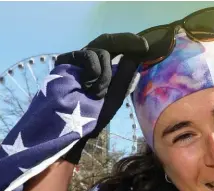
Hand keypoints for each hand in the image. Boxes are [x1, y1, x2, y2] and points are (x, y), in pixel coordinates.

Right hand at [55, 33, 149, 163]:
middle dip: (128, 42)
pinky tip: (87, 87)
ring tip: (97, 94)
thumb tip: (134, 57)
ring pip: (103, 52)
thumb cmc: (92, 116)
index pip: (117, 52)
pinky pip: (89, 55)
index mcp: (102, 71)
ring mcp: (77, 61)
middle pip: (109, 42)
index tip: (147, 47)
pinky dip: (95, 72)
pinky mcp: (66, 60)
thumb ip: (124, 76)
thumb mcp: (115, 95)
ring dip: (106, 75)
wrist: (70, 126)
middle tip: (144, 45)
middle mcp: (90, 63)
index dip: (131, 46)